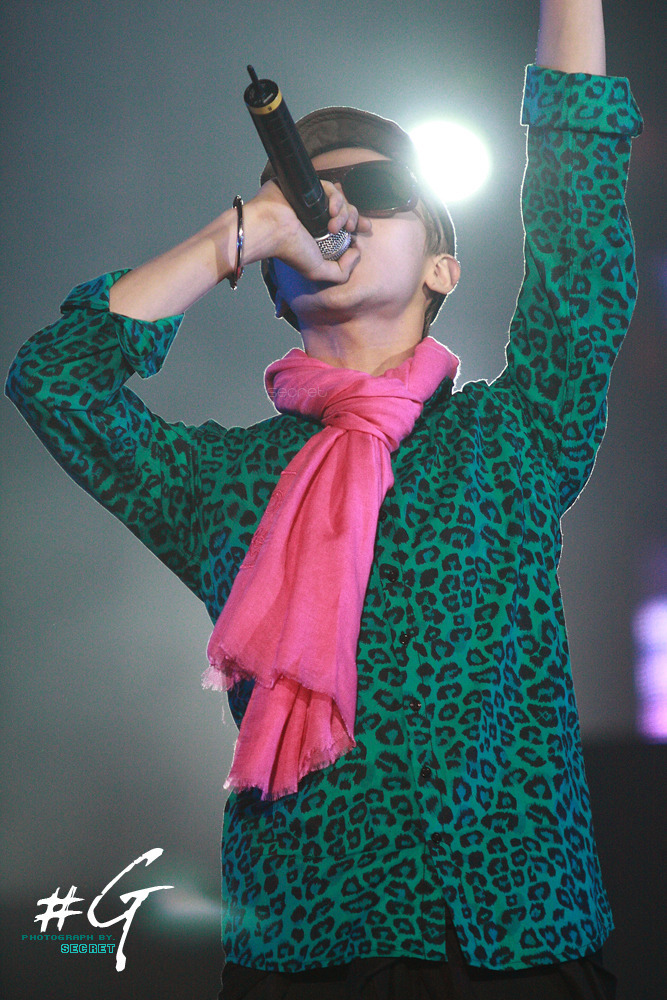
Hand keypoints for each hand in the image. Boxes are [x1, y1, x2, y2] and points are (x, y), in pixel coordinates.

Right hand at [242, 178, 371, 282]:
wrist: (272, 230)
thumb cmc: (289, 250)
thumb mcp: (319, 271)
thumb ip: (341, 271)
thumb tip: (357, 253)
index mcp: (320, 233)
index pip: (345, 225)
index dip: (358, 224)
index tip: (366, 228)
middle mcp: (318, 217)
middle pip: (347, 211)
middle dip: (353, 220)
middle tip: (347, 229)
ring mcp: (313, 201)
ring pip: (341, 199)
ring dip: (344, 212)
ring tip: (334, 223)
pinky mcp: (308, 187)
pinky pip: (330, 187)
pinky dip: (335, 198)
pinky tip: (330, 210)